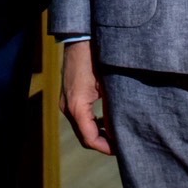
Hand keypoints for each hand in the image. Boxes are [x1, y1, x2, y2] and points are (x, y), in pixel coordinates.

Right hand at [60, 40, 113, 155]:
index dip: (106, 148)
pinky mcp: (68, 97)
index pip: (90, 139)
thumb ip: (111, 111)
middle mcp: (67, 107)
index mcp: (77, 107)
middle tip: (121, 144)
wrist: (81, 39)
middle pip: (84, 137)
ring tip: (115, 134)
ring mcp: (66, 102)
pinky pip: (79, 118)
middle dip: (102, 143)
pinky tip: (104, 121)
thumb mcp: (108, 87)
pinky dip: (91, 124)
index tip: (122, 148)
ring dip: (97, 134)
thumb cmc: (96, 59)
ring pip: (81, 129)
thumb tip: (119, 132)